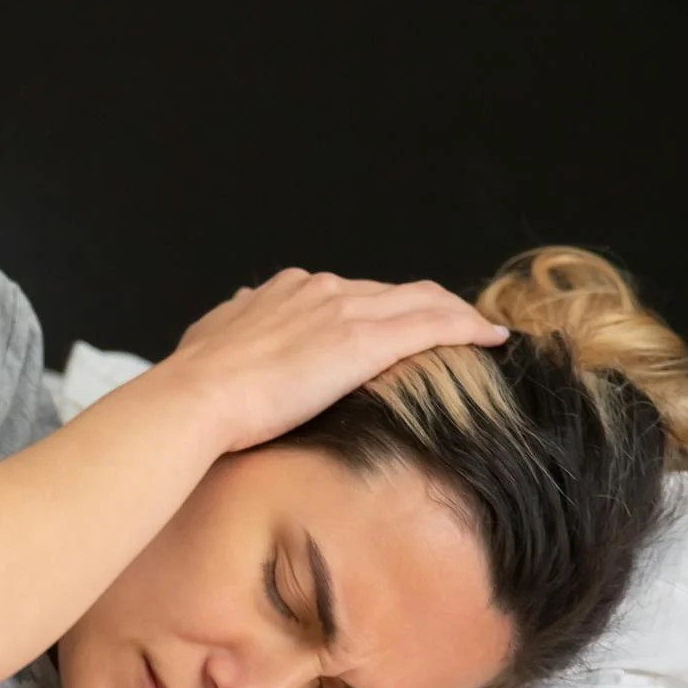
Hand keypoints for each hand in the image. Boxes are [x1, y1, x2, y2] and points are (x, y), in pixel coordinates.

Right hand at [163, 269, 508, 453]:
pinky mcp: (363, 342)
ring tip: (482, 333)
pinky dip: (467, 327)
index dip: (382, 308)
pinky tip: (491, 338)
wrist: (197, 397)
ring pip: (422, 301)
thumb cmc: (197, 382)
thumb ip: (234, 320)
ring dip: (457, 314)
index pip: (352, 294)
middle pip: (394, 292)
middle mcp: (322, 290)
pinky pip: (433, 325)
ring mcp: (345, 311)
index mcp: (289, 291)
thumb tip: (240, 306)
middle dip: (429, 306)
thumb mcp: (211, 338)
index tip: (399, 326)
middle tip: (459, 327)